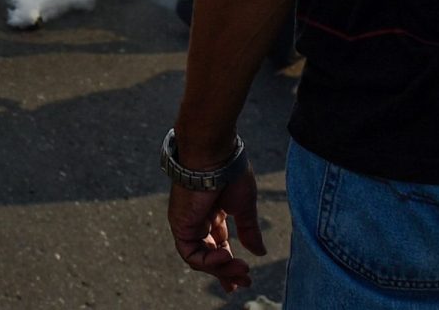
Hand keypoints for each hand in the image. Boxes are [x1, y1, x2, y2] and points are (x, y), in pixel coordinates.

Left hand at [167, 169, 265, 293]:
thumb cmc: (230, 174)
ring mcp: (187, 223)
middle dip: (226, 272)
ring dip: (221, 269)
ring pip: (200, 259)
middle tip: (244, 282)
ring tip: (241, 271)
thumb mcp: (244, 207)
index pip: (218, 244)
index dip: (229, 264)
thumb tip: (259, 252)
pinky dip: (207, 261)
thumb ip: (249, 231)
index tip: (243, 278)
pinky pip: (190, 253)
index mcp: (213, 213)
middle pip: (209, 255)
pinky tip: (224, 258)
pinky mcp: (179, 225)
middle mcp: (198, 220)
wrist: (215, 156)